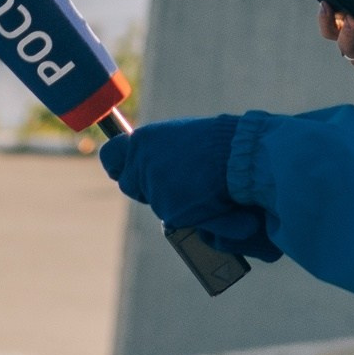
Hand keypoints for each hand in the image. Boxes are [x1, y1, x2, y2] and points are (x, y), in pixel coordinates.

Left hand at [96, 115, 242, 230]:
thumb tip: (151, 164)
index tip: (121, 168)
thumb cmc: (218, 142)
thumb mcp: (180, 137)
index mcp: (142, 142)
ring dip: (174, 199)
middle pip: (130, 184)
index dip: (117, 165)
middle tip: (171, 179)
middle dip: (144, 186)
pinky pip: (177, 218)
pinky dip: (192, 213)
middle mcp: (142, 166)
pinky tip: (209, 201)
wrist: (242, 157)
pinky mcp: (171, 214)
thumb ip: (159, 151)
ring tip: (202, 185)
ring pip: (157, 203)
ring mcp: (155, 192)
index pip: (111, 156)